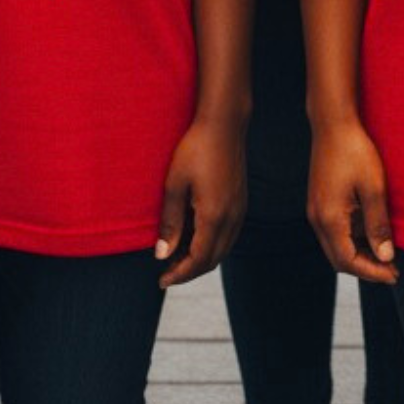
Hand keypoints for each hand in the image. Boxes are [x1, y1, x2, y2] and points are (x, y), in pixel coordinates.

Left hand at [156, 116, 247, 287]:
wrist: (224, 123)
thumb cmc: (196, 149)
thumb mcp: (175, 184)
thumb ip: (170, 222)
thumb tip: (162, 254)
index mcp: (214, 216)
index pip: (198, 260)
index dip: (179, 275)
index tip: (161, 280)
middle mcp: (232, 217)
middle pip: (213, 259)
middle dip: (190, 271)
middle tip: (166, 272)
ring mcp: (240, 209)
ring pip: (223, 249)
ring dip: (202, 259)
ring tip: (178, 257)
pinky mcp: (241, 200)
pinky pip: (229, 235)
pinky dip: (212, 245)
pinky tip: (196, 237)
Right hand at [308, 116, 396, 283]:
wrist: (333, 123)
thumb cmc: (355, 151)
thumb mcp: (373, 187)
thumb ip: (378, 224)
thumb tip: (386, 257)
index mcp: (329, 219)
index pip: (348, 261)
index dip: (372, 272)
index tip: (394, 275)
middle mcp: (317, 219)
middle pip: (339, 259)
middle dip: (365, 268)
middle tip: (392, 270)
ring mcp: (316, 211)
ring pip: (336, 246)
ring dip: (358, 255)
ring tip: (385, 255)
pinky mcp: (319, 202)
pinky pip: (334, 232)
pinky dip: (352, 240)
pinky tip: (370, 235)